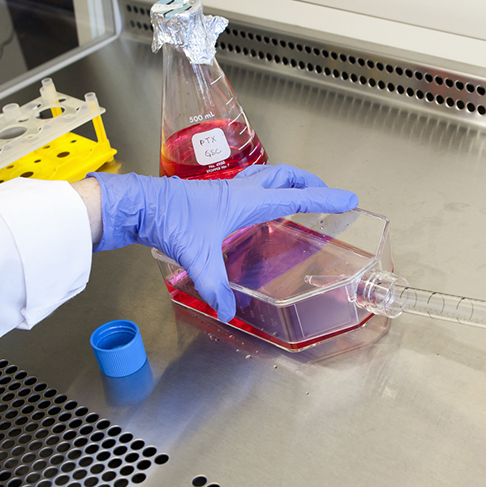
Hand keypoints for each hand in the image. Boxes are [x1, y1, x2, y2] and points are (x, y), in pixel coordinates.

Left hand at [89, 165, 357, 321]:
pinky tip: (257, 208)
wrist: (136, 205)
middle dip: (309, 182)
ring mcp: (225, 191)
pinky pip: (249, 187)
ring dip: (287, 182)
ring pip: (266, 177)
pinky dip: (264, 191)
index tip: (348, 199)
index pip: (296, 196)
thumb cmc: (167, 219)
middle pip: (284, 176)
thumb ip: (214, 285)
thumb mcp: (196, 256)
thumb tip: (228, 310)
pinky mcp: (211, 197)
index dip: (325, 198)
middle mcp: (239, 190)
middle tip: (326, 191)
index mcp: (246, 200)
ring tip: (298, 194)